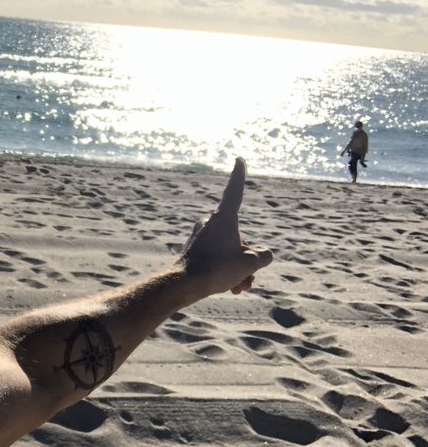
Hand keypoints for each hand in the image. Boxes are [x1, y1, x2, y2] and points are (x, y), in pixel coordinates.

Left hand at [177, 158, 271, 296]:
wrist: (184, 285)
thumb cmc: (217, 269)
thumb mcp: (250, 263)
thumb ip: (263, 255)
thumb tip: (260, 255)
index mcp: (223, 218)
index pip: (235, 191)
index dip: (239, 175)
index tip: (238, 159)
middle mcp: (210, 222)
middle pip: (239, 237)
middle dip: (248, 259)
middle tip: (247, 278)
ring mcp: (201, 235)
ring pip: (230, 250)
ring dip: (239, 269)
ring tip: (239, 286)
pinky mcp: (196, 249)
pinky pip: (218, 257)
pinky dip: (227, 270)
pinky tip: (231, 288)